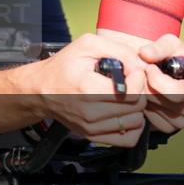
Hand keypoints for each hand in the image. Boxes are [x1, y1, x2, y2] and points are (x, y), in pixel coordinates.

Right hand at [36, 33, 147, 147]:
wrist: (41, 90)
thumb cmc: (65, 65)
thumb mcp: (88, 45)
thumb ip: (118, 50)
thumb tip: (142, 66)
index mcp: (89, 89)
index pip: (132, 92)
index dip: (139, 78)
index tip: (132, 71)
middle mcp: (90, 113)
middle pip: (137, 108)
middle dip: (139, 91)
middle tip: (130, 81)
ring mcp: (92, 128)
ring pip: (135, 123)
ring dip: (137, 108)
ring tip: (127, 95)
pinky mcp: (93, 136)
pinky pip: (127, 139)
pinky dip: (133, 126)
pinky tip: (125, 111)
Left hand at [138, 34, 183, 133]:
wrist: (173, 74)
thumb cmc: (175, 57)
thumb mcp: (170, 45)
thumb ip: (159, 47)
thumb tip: (144, 54)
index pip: (175, 92)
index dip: (157, 80)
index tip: (150, 67)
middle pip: (160, 102)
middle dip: (147, 86)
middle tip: (144, 75)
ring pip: (154, 113)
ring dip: (144, 97)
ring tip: (146, 84)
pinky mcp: (171, 127)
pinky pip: (151, 121)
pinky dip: (145, 109)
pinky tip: (147, 96)